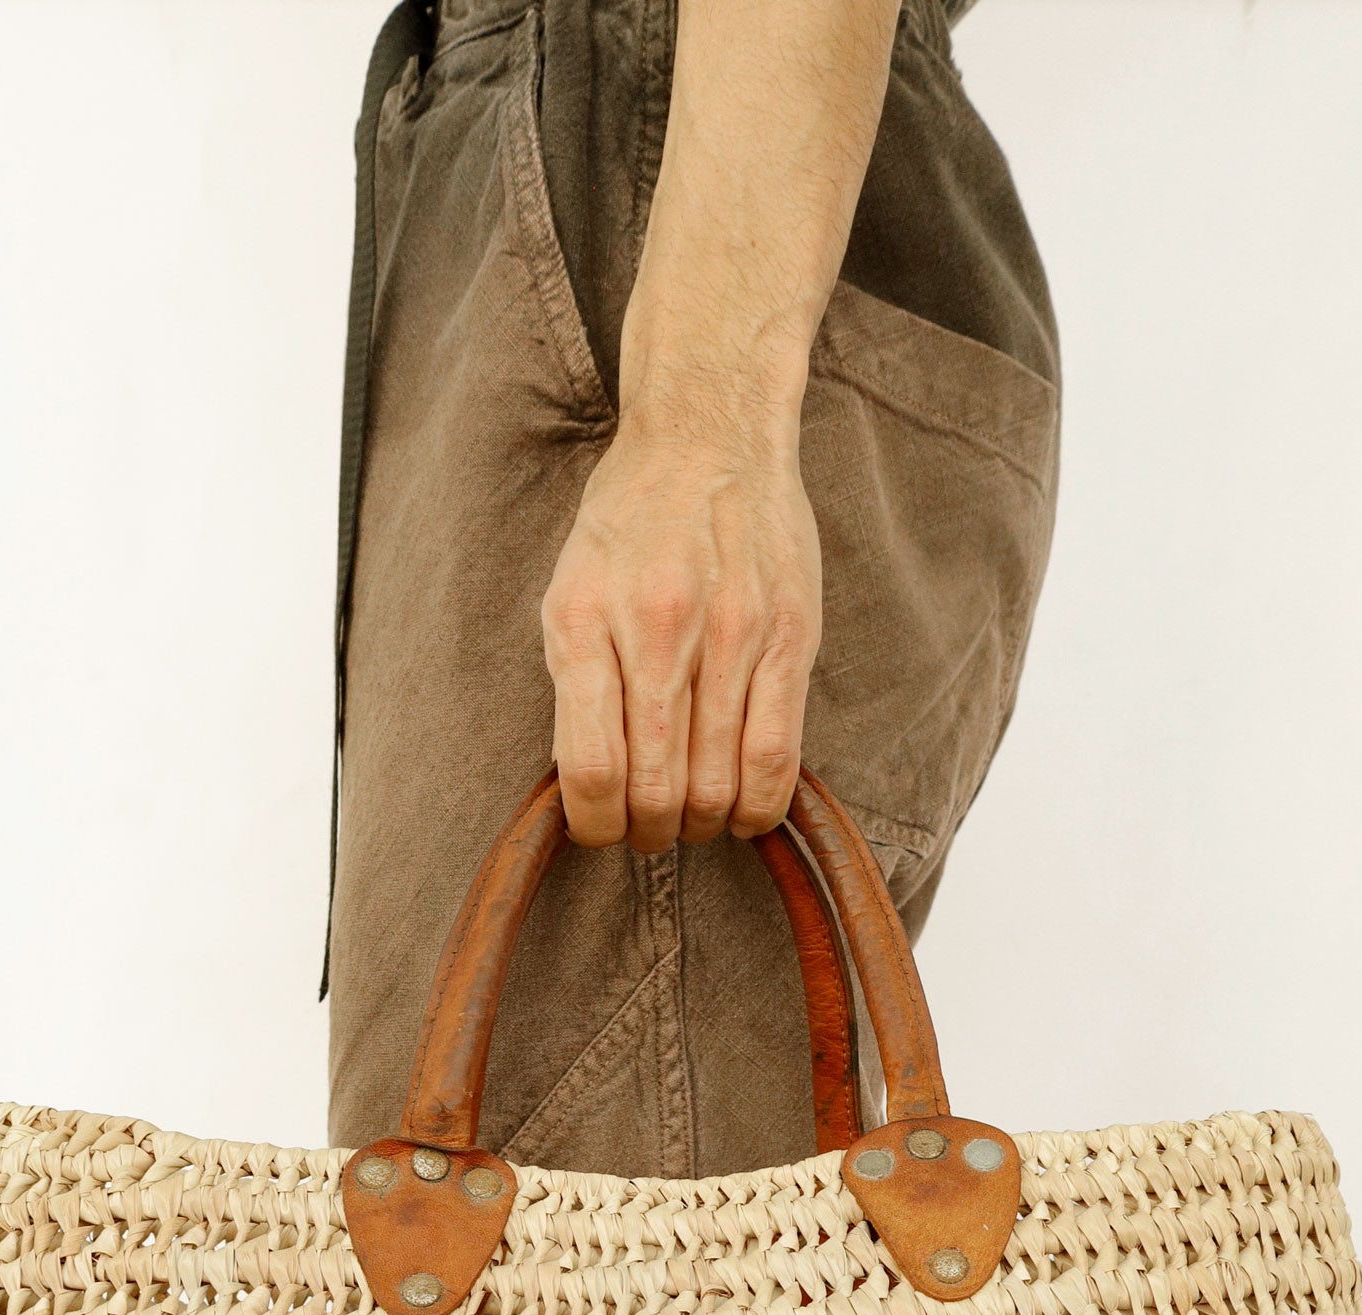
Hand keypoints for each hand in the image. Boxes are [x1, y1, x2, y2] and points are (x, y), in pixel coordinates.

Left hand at [541, 411, 822, 852]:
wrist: (709, 435)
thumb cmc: (632, 524)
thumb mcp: (573, 592)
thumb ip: (577, 685)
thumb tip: (587, 789)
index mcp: (585, 621)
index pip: (591, 771)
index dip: (596, 827)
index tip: (603, 827)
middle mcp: (655, 629)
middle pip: (657, 791)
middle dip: (650, 832)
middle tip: (651, 826)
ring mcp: (729, 634)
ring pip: (716, 786)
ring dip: (701, 823)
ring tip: (695, 814)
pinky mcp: (787, 638)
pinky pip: (777, 757)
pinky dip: (757, 806)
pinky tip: (744, 806)